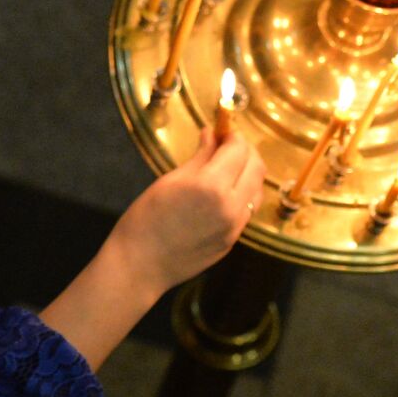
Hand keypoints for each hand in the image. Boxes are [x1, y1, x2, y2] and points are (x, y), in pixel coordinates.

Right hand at [108, 130, 266, 297]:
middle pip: (256, 168)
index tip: (222, 131)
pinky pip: (247, 210)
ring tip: (227, 168)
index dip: (233, 136)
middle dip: (245, 151)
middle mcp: (230, 206)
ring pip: (257, 190)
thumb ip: (199, 157)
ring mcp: (234, 227)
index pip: (239, 150)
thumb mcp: (170, 181)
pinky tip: (223, 192)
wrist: (140, 265)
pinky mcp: (232, 241)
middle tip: (227, 145)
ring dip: (248, 173)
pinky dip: (242, 194)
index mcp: (211, 186)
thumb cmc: (145, 220)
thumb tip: (211, 134)